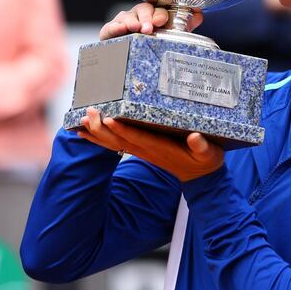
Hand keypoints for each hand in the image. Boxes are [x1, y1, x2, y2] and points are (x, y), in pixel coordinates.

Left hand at [77, 108, 223, 181]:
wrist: (200, 177)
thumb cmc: (206, 161)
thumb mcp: (209, 154)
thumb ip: (202, 146)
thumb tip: (195, 137)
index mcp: (162, 149)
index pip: (139, 139)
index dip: (124, 130)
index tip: (110, 120)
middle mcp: (148, 151)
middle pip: (120, 140)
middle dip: (103, 128)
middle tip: (89, 113)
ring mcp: (142, 151)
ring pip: (115, 142)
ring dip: (97, 132)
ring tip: (81, 120)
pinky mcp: (141, 150)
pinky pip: (117, 144)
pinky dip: (101, 138)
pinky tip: (86, 132)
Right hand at [100, 3, 203, 40]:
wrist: (133, 61)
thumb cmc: (153, 43)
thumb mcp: (169, 36)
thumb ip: (184, 26)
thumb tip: (200, 14)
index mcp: (154, 14)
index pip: (158, 9)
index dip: (160, 14)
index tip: (162, 21)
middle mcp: (138, 15)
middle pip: (142, 10)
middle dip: (146, 18)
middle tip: (149, 28)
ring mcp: (123, 22)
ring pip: (126, 17)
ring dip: (131, 21)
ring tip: (134, 28)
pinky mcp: (110, 32)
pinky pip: (110, 28)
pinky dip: (113, 28)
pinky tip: (118, 30)